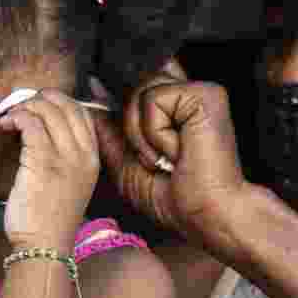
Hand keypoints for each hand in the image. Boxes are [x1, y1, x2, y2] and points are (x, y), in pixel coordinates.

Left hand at [0, 90, 99, 247]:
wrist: (44, 244)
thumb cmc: (52, 216)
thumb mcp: (71, 182)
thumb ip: (67, 156)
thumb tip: (42, 126)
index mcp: (93, 158)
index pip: (82, 113)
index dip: (59, 101)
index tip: (39, 104)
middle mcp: (83, 154)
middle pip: (66, 106)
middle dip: (41, 98)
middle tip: (21, 106)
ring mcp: (65, 157)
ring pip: (48, 111)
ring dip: (25, 107)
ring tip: (11, 118)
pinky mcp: (42, 161)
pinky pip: (32, 124)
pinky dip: (18, 117)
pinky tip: (8, 125)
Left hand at [92, 60, 248, 248]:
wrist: (206, 215)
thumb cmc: (173, 197)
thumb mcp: (125, 162)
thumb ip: (108, 127)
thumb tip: (91, 93)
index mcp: (174, 105)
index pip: (136, 83)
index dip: (125, 107)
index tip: (134, 143)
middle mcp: (187, 92)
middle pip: (131, 87)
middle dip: (132, 129)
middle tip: (158, 160)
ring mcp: (197, 90)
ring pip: (139, 92)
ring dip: (142, 134)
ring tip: (169, 157)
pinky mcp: (204, 93)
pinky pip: (154, 99)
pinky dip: (156, 133)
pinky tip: (178, 151)